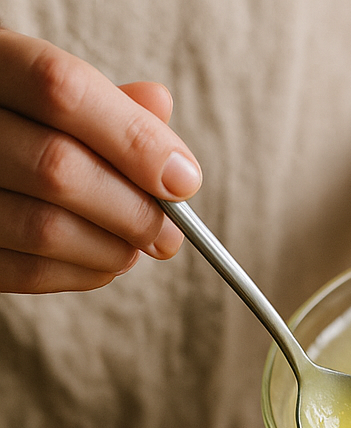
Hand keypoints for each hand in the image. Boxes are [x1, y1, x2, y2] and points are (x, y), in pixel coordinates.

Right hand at [0, 28, 201, 292]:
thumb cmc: (21, 118)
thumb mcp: (49, 87)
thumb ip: (105, 101)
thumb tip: (160, 105)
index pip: (63, 90)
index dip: (135, 140)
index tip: (185, 181)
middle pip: (58, 168)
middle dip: (135, 211)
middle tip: (171, 233)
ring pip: (47, 229)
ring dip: (114, 248)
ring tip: (137, 245)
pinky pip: (30, 272)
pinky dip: (86, 273)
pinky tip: (105, 259)